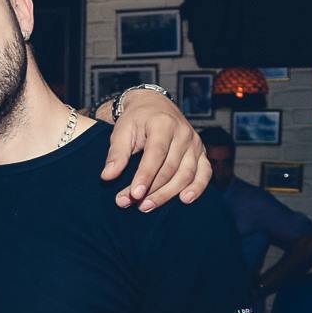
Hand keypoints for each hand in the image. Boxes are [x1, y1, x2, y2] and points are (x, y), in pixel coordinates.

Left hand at [100, 90, 209, 211]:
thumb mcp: (121, 130)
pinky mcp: (201, 152)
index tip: (134, 194)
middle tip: (133, 203)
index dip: (145, 176)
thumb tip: (107, 177)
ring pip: (186, 174)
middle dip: (152, 189)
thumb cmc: (136, 120)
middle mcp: (183, 133)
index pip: (155, 154)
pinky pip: (204, 172)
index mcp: (163, 124)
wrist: (155, 105)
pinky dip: (197, 187)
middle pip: (170, 168)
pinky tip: (185, 199)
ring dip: (168, 193)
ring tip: (147, 206)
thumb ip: (116, 154)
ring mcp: (195, 144)